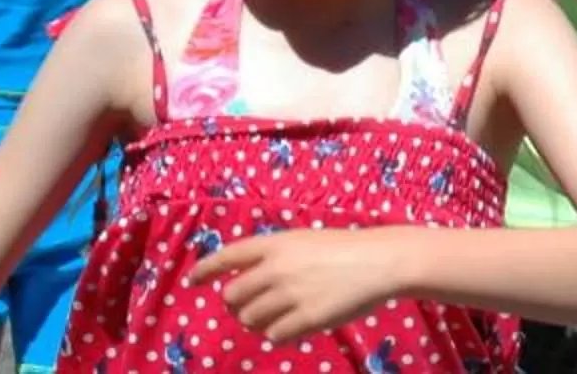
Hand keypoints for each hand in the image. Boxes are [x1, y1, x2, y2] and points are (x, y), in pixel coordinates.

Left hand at [189, 228, 401, 340]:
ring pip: (250, 319)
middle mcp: (277, 268)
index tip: (191, 282)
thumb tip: (247, 287)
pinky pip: (274, 336)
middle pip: (233, 296)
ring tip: (280, 315)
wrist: (384, 261)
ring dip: (259, 321)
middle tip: (254, 306)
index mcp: (277, 243)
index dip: (205, 269)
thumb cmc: (347, 248)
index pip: (228, 255)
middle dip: (238, 305)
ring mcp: (291, 294)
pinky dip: (279, 334)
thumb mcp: (306, 241)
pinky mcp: (306, 319)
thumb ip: (276, 258)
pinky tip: (295, 325)